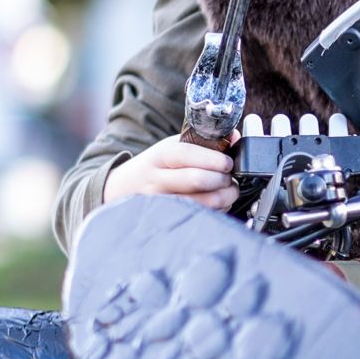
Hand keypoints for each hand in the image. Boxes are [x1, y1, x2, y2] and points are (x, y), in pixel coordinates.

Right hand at [104, 132, 239, 211]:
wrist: (122, 188)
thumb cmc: (155, 165)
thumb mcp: (174, 145)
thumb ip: (204, 141)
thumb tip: (237, 138)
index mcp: (161, 156)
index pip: (188, 155)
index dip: (214, 159)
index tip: (228, 163)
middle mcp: (157, 180)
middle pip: (196, 180)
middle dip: (222, 179)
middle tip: (230, 177)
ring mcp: (160, 203)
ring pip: (200, 203)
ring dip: (224, 197)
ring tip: (228, 190)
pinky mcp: (165, 220)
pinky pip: (197, 217)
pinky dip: (216, 211)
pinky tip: (218, 203)